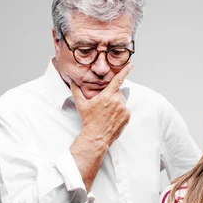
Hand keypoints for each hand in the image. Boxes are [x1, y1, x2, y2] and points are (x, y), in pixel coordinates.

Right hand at [68, 63, 131, 191]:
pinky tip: (112, 117)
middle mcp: (117, 101)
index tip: (130, 65)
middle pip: (117, 92)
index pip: (117, 80)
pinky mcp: (127, 116)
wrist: (96, 136)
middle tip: (103, 105)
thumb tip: (72, 81)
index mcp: (107, 96)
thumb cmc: (89, 121)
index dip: (124, 71)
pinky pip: (125, 109)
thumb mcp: (81, 104)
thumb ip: (76, 91)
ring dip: (115, 104)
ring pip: (121, 101)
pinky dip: (120, 111)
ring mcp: (123, 109)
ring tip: (107, 113)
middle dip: (111, 95)